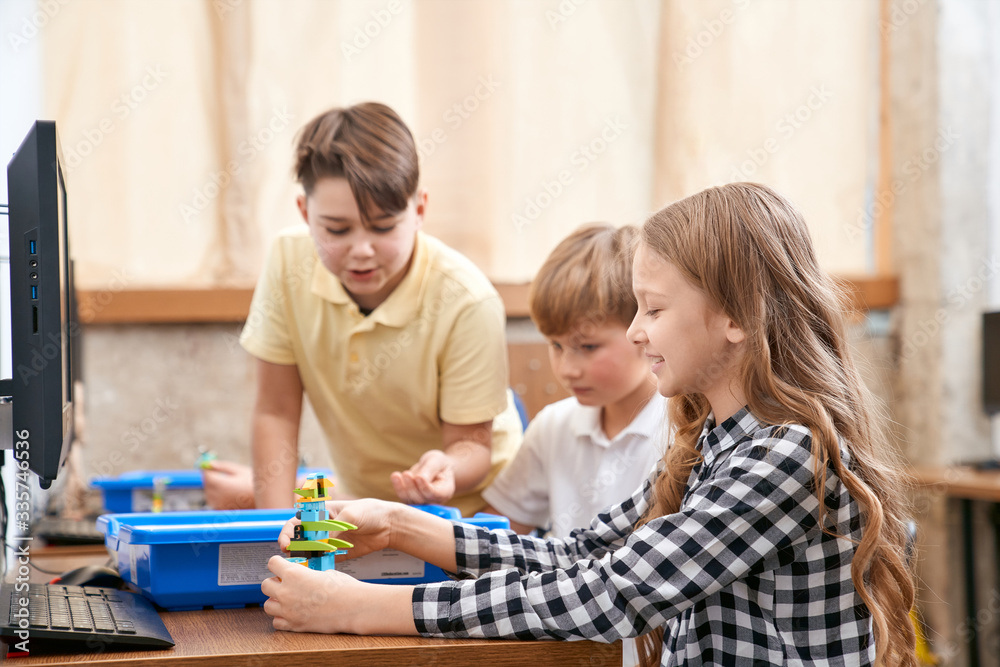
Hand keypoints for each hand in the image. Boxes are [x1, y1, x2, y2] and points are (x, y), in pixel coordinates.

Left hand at [201, 460, 254, 509]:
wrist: (266, 501)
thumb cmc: (254, 484)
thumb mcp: (240, 471)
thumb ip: (223, 467)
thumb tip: (210, 464)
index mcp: (222, 484)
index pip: (206, 476)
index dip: (205, 470)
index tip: (206, 465)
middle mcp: (218, 497)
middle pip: (206, 485)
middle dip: (210, 478)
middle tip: (218, 474)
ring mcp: (220, 506)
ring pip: (209, 495)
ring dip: (213, 488)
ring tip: (229, 485)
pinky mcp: (223, 512)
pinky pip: (214, 503)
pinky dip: (218, 498)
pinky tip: (230, 495)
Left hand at [262, 556, 365, 632]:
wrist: (353, 607)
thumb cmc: (343, 588)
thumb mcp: (324, 572)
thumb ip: (308, 575)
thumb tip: (304, 577)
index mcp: (294, 573)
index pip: (272, 563)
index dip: (277, 563)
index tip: (281, 566)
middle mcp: (286, 591)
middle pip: (265, 585)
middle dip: (274, 583)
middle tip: (284, 584)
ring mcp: (288, 610)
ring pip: (267, 605)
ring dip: (275, 601)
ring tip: (287, 600)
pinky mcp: (293, 625)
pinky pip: (276, 622)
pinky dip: (281, 618)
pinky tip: (292, 613)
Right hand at [278, 498, 397, 559]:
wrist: (390, 525)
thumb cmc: (370, 511)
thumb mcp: (350, 515)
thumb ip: (335, 529)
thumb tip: (322, 544)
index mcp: (322, 514)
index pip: (297, 522)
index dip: (288, 532)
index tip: (286, 543)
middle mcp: (322, 528)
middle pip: (300, 540)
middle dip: (293, 549)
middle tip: (292, 558)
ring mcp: (329, 542)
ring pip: (310, 553)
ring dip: (304, 560)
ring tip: (302, 567)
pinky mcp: (338, 554)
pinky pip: (323, 562)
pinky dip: (318, 567)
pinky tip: (316, 572)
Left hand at [390, 450, 455, 503]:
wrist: (436, 467)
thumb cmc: (439, 463)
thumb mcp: (437, 461)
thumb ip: (429, 470)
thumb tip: (418, 478)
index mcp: (445, 492)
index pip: (434, 494)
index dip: (425, 487)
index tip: (419, 477)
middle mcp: (434, 501)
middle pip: (421, 499)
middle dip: (412, 487)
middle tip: (407, 474)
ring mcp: (422, 502)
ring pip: (410, 500)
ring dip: (402, 488)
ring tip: (396, 475)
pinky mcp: (411, 500)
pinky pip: (403, 497)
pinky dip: (398, 487)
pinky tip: (395, 476)